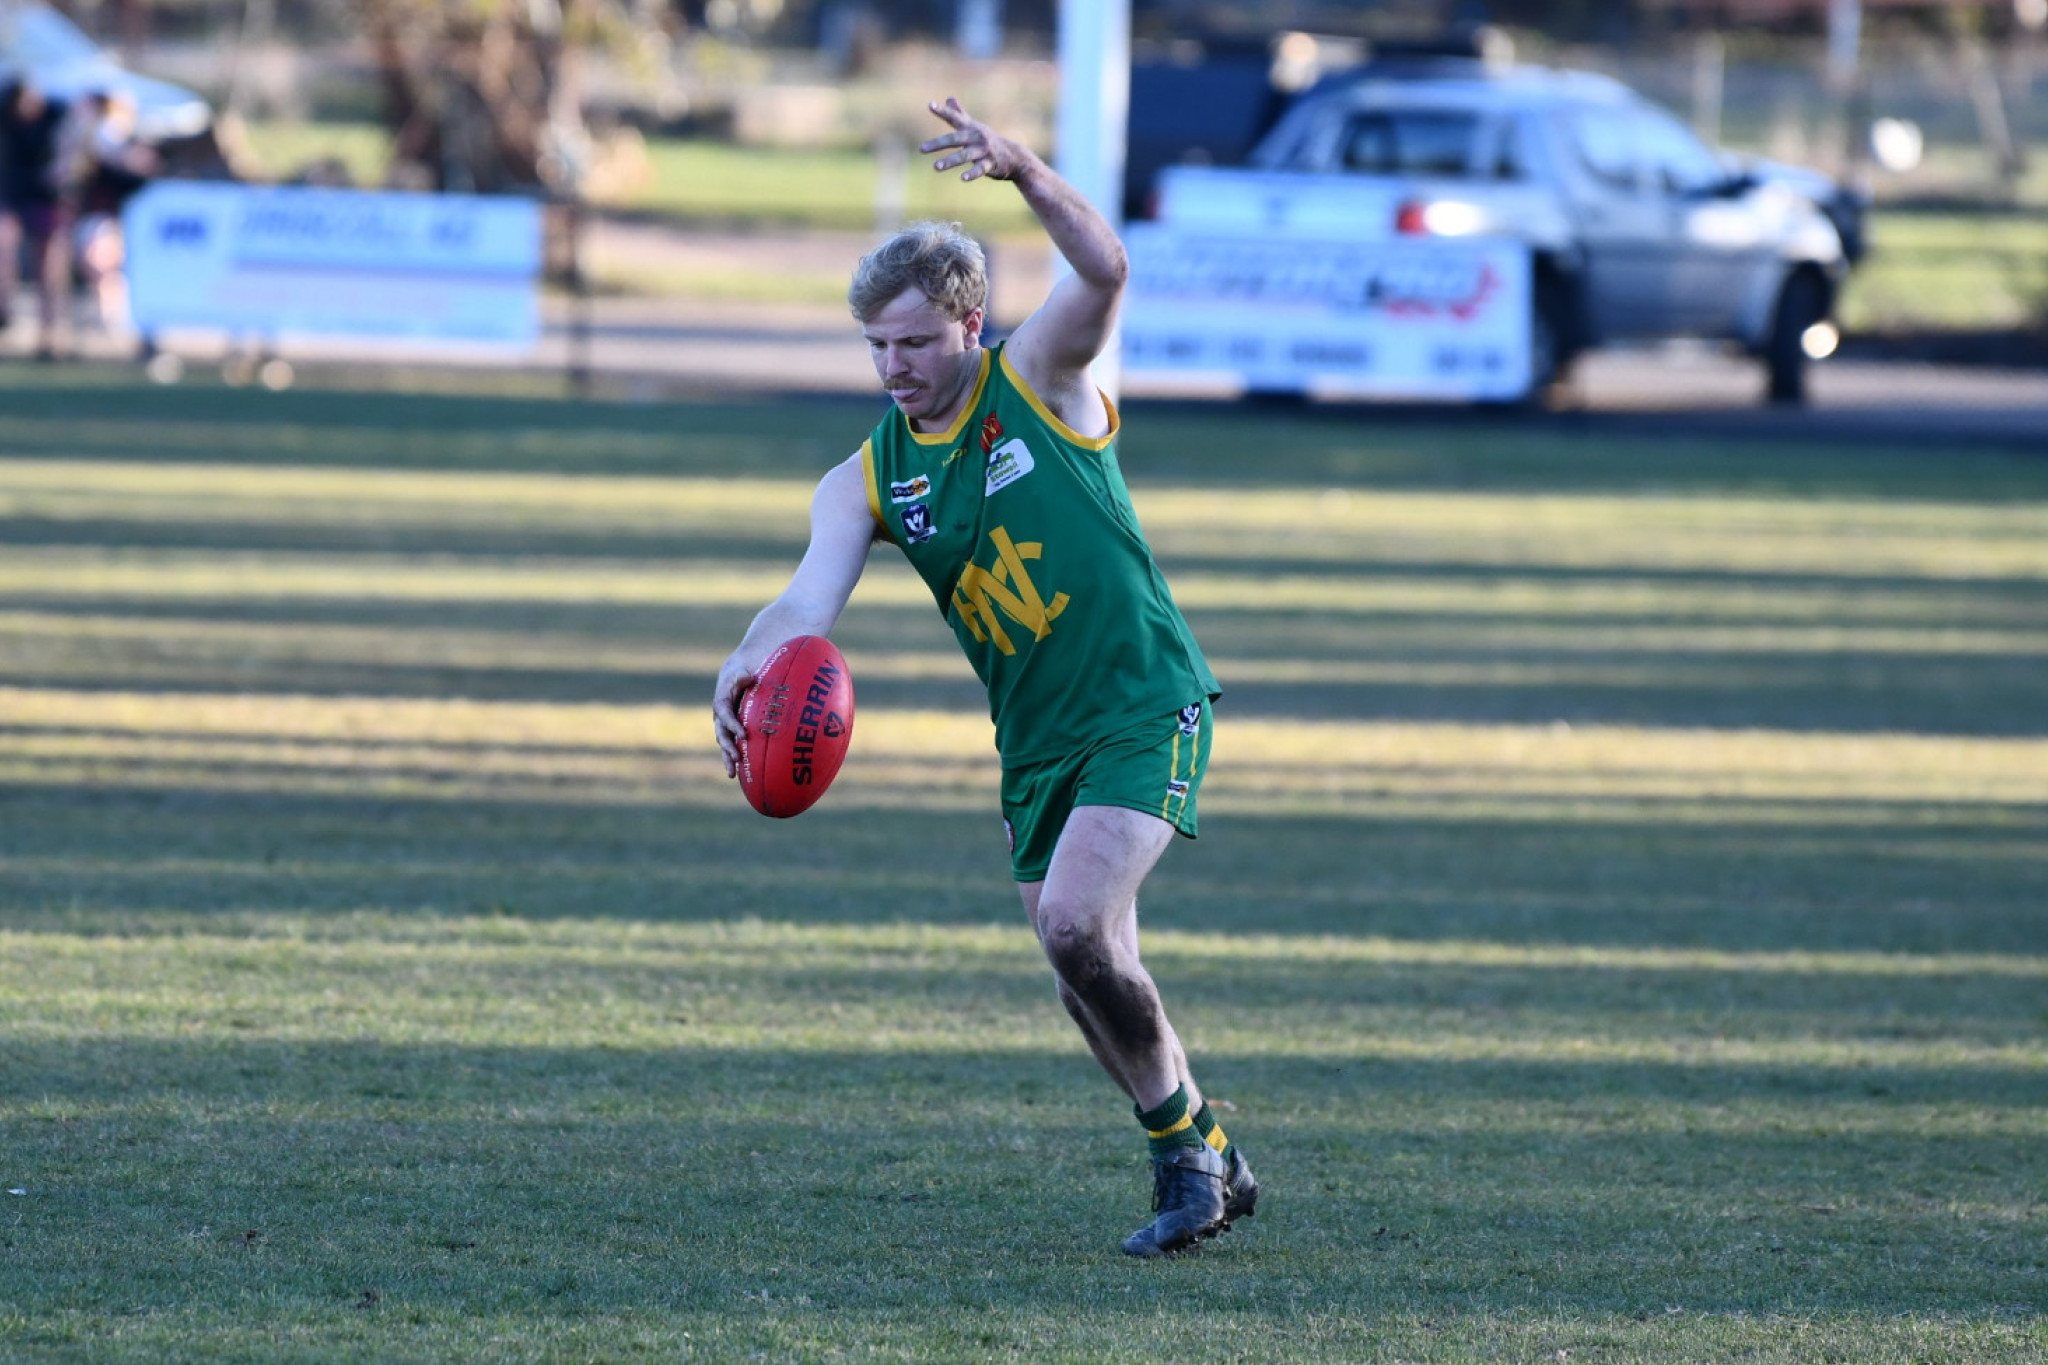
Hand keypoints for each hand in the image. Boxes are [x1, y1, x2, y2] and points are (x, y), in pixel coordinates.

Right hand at [711, 650, 758, 778]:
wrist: (735, 675)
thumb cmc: (740, 673)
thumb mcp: (740, 671)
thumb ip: (742, 676)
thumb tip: (746, 677)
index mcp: (721, 703)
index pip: (725, 716)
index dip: (733, 726)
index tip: (744, 735)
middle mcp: (720, 717)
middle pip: (722, 734)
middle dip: (729, 747)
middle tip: (737, 759)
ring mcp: (724, 726)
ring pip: (725, 744)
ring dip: (727, 758)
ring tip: (731, 774)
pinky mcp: (731, 731)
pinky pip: (731, 746)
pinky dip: (733, 758)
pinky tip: (739, 774)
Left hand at [920, 97, 1032, 182]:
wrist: (1014, 156)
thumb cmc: (989, 141)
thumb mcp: (974, 126)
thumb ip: (959, 114)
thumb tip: (948, 98)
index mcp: (970, 128)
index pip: (954, 118)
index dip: (943, 112)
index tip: (931, 105)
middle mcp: (976, 137)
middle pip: (955, 139)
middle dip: (938, 144)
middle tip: (921, 149)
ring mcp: (984, 150)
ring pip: (965, 155)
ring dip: (950, 161)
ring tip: (935, 167)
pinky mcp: (991, 164)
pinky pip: (980, 169)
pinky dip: (972, 173)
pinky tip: (963, 178)